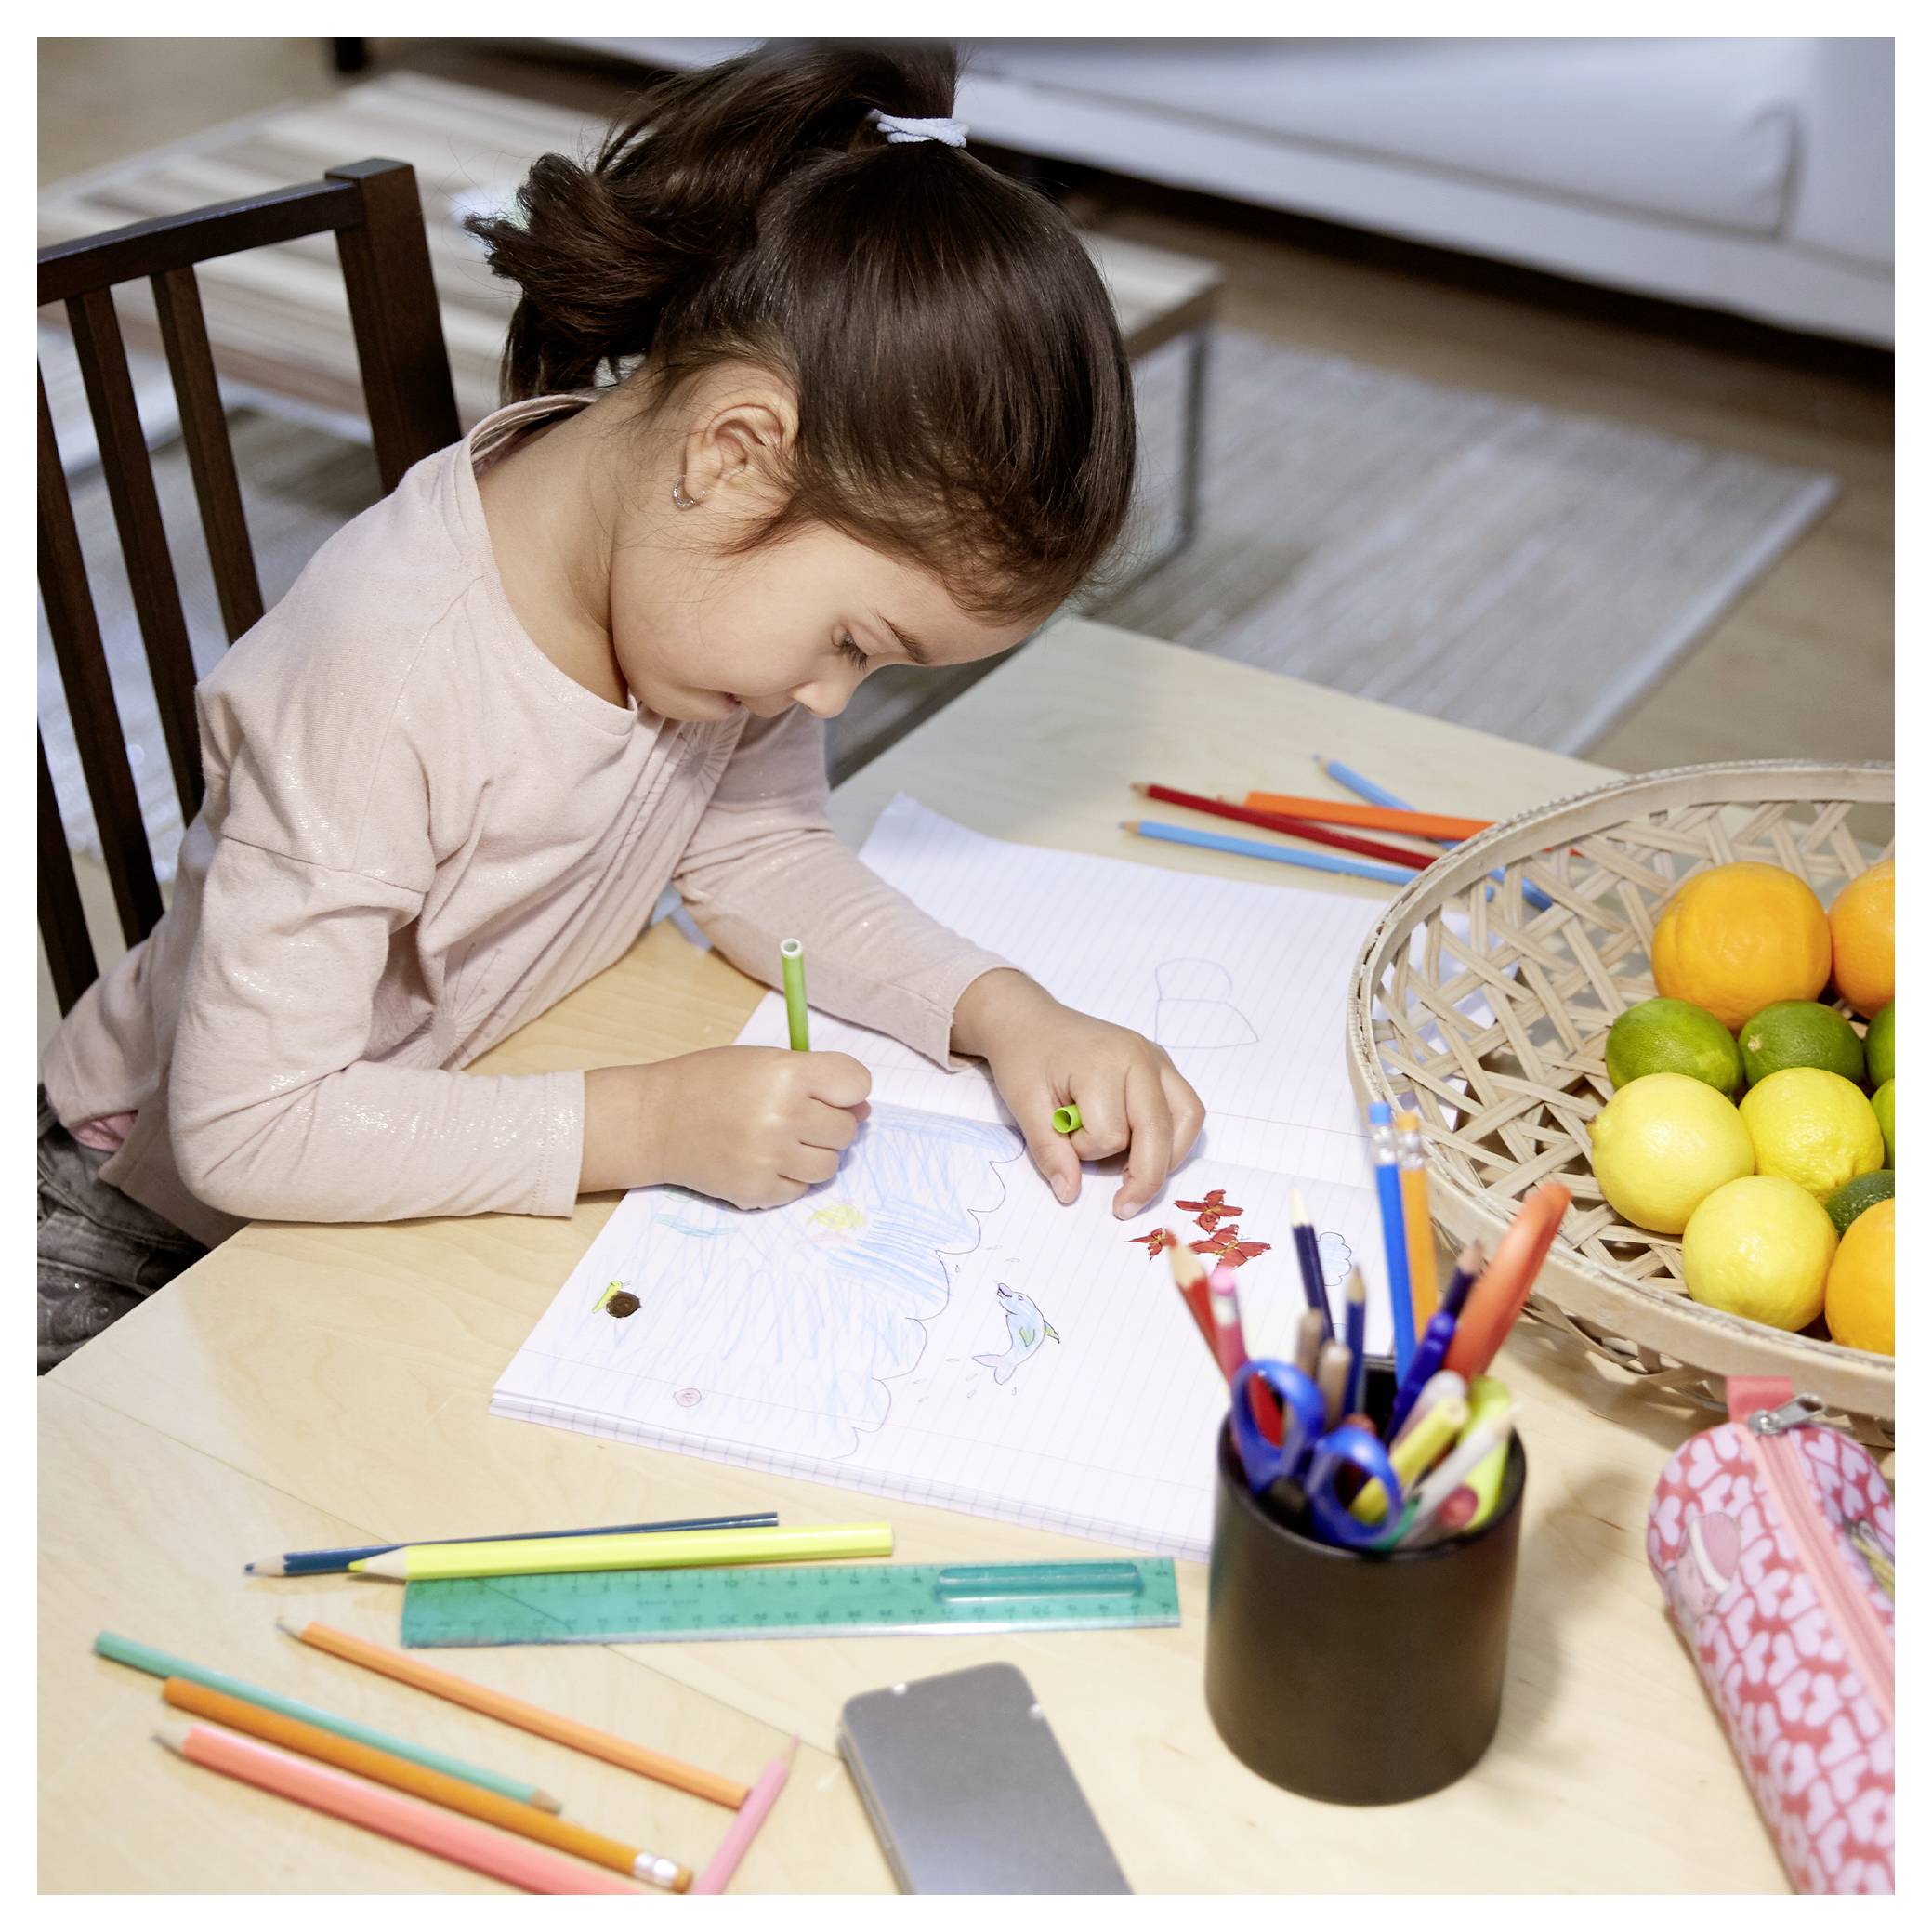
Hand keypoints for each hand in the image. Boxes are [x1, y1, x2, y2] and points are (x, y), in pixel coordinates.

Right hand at [582, 1047, 870, 1207]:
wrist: (655, 1121)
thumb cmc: (711, 1082)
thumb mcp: (763, 1061)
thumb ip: (816, 1078)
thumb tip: (864, 1108)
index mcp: (787, 1074)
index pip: (857, 1085)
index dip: (848, 1089)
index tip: (830, 1091)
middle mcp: (784, 1117)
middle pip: (847, 1129)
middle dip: (830, 1122)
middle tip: (797, 1117)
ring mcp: (771, 1158)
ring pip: (830, 1165)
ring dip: (814, 1153)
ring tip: (782, 1140)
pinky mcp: (758, 1190)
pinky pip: (800, 1189)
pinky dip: (789, 1177)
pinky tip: (763, 1159)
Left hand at [952, 970, 1205, 1218]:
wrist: (1030, 1021)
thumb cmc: (1025, 1059)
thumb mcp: (1024, 1105)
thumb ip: (1049, 1150)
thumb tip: (1070, 1194)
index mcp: (1104, 1062)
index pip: (1110, 1134)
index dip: (1085, 1151)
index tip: (1062, 1135)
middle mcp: (1141, 1056)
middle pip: (1159, 1131)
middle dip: (1143, 1178)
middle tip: (1122, 1207)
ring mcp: (1157, 1058)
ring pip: (1187, 1119)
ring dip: (1167, 1156)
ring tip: (1137, 1175)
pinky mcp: (1163, 1064)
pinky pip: (1187, 1107)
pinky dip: (1174, 1136)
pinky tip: (1149, 1149)